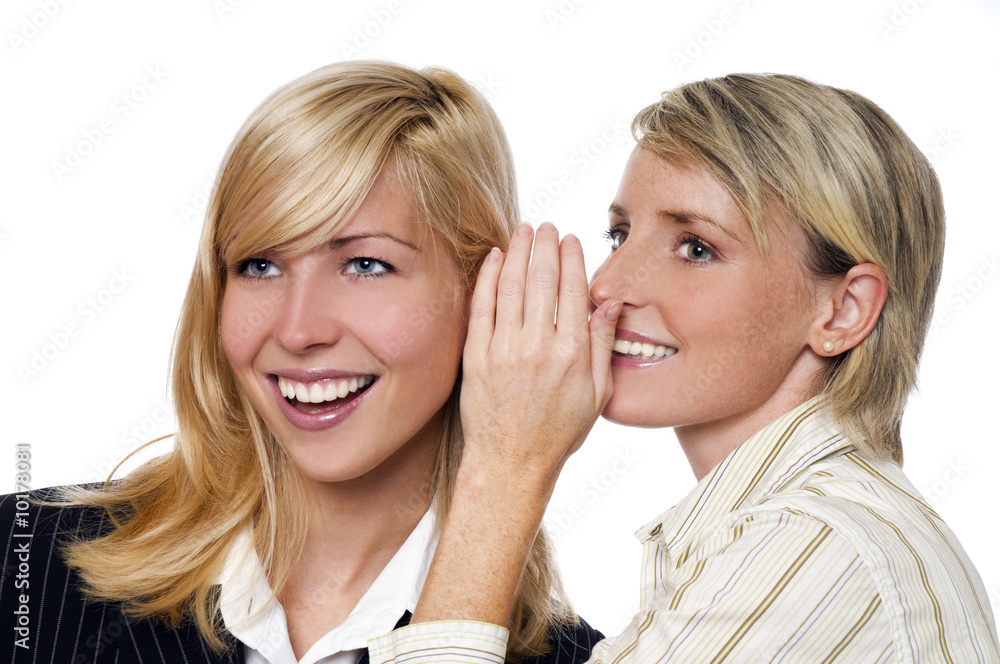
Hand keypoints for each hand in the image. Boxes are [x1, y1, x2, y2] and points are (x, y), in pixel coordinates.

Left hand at [460, 222, 620, 493]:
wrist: (511, 462)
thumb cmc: (558, 432)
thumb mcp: (597, 394)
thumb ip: (603, 344)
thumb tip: (609, 302)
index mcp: (573, 353)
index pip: (572, 290)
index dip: (571, 258)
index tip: (570, 239)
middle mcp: (538, 346)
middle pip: (541, 279)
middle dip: (544, 245)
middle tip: (545, 226)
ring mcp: (504, 349)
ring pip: (510, 286)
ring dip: (516, 252)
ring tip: (521, 232)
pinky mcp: (477, 356)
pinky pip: (481, 306)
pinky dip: (487, 277)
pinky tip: (493, 258)